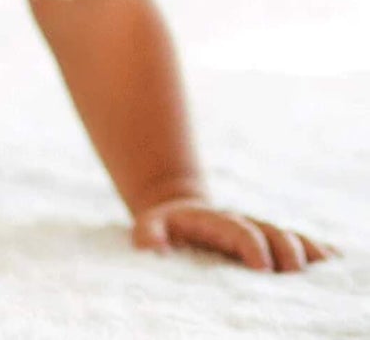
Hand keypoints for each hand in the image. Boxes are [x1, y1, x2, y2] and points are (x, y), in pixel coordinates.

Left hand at [133, 196, 337, 271]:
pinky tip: (336, 261)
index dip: (252, 245)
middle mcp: (245, 224)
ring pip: (291, 237)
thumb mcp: (150, 226)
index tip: (262, 267)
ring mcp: (261, 232)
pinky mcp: (271, 242)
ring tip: (328, 268)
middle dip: (286, 250)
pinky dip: (318, 251)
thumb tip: (153, 247)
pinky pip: (301, 244)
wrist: (180, 213)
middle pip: (272, 232)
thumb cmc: (164, 228)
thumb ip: (149, 234)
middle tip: (296, 273)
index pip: (238, 230)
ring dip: (310, 251)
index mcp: (217, 221)